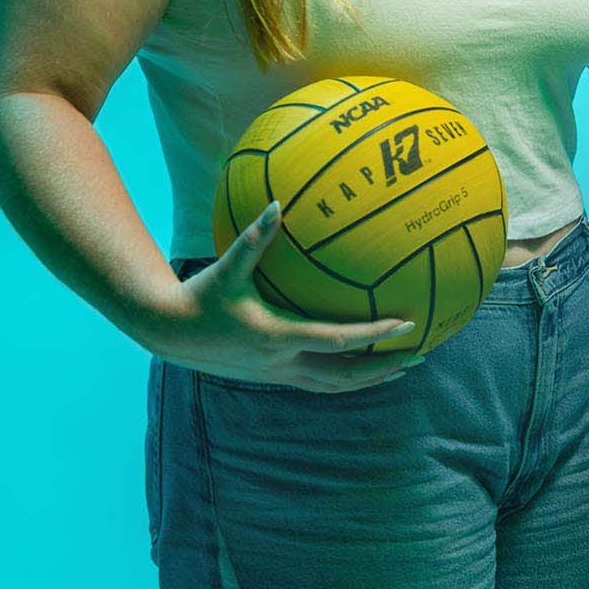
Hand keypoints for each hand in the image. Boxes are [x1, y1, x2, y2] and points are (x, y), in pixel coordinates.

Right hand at [136, 202, 421, 392]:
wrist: (169, 333)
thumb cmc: (200, 295)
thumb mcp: (226, 267)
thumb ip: (254, 238)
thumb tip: (276, 202)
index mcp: (278, 336)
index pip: (338, 340)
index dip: (374, 334)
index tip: (407, 324)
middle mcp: (282, 362)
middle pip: (345, 375)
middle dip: (383, 367)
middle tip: (419, 354)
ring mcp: (278, 374)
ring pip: (334, 386)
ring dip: (369, 379)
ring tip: (402, 367)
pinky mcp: (272, 377)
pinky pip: (318, 383)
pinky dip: (346, 378)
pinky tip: (362, 365)